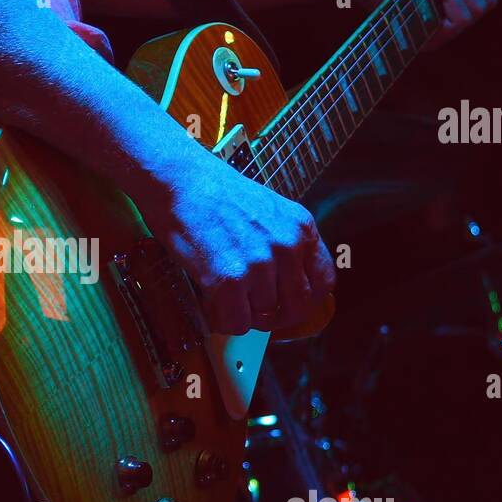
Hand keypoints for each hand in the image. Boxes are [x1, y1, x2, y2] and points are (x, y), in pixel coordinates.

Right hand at [137, 148, 335, 335]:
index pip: (323, 283)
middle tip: (250, 308)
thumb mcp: (268, 210)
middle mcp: (286, 246)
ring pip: (263, 318)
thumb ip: (284, 243)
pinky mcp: (229, 278)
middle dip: (273, 315)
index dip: (303, 300)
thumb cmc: (213, 192)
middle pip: (296, 307)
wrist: (178, 179)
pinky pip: (235, 322)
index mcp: (300, 227)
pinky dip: (220, 318)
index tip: (286, 304)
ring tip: (221, 292)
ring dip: (240, 312)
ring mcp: (259, 263)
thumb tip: (286, 283)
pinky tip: (209, 298)